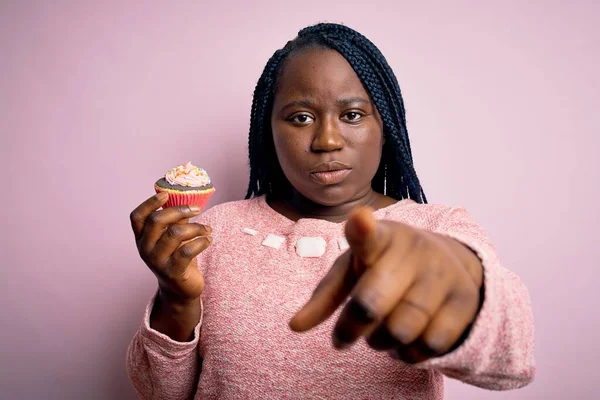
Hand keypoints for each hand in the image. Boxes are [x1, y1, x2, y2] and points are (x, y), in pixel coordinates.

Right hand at [130, 192, 211, 303]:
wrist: (180, 289)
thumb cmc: (176, 257)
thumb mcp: (172, 237)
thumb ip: (175, 220)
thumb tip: (183, 198)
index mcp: (142, 238)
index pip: (138, 217)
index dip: (150, 203)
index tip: (166, 194)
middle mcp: (145, 249)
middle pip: (157, 220)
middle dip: (179, 210)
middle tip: (197, 209)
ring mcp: (157, 261)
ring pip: (176, 233)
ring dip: (196, 227)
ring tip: (207, 229)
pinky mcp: (172, 272)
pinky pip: (187, 250)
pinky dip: (202, 241)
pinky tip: (209, 240)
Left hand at [289, 207, 482, 362]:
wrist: (449, 262)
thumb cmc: (385, 267)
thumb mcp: (353, 271)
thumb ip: (325, 296)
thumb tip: (295, 326)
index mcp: (380, 238)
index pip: (368, 235)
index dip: (362, 230)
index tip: (360, 220)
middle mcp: (413, 250)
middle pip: (372, 303)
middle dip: (353, 328)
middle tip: (347, 336)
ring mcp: (442, 273)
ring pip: (400, 331)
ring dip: (382, 343)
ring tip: (381, 334)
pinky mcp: (465, 299)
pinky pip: (430, 345)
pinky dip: (411, 354)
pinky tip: (409, 340)